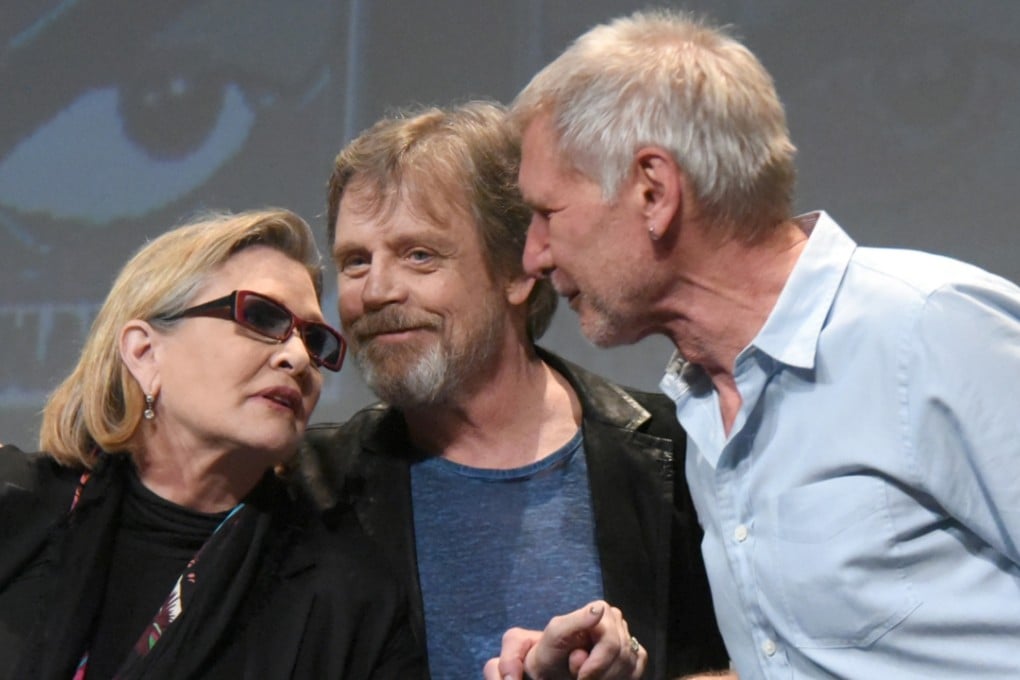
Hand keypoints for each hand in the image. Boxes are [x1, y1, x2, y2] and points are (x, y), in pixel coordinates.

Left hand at [483, 600, 646, 679]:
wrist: (551, 667)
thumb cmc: (550, 650)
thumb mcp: (555, 634)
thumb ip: (575, 620)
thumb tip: (599, 609)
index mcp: (601, 610)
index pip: (611, 643)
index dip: (596, 665)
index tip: (579, 675)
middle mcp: (617, 620)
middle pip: (621, 656)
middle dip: (600, 674)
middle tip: (580, 677)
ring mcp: (627, 636)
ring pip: (629, 665)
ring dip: (608, 678)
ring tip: (588, 677)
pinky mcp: (633, 653)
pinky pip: (638, 669)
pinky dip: (621, 677)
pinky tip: (604, 677)